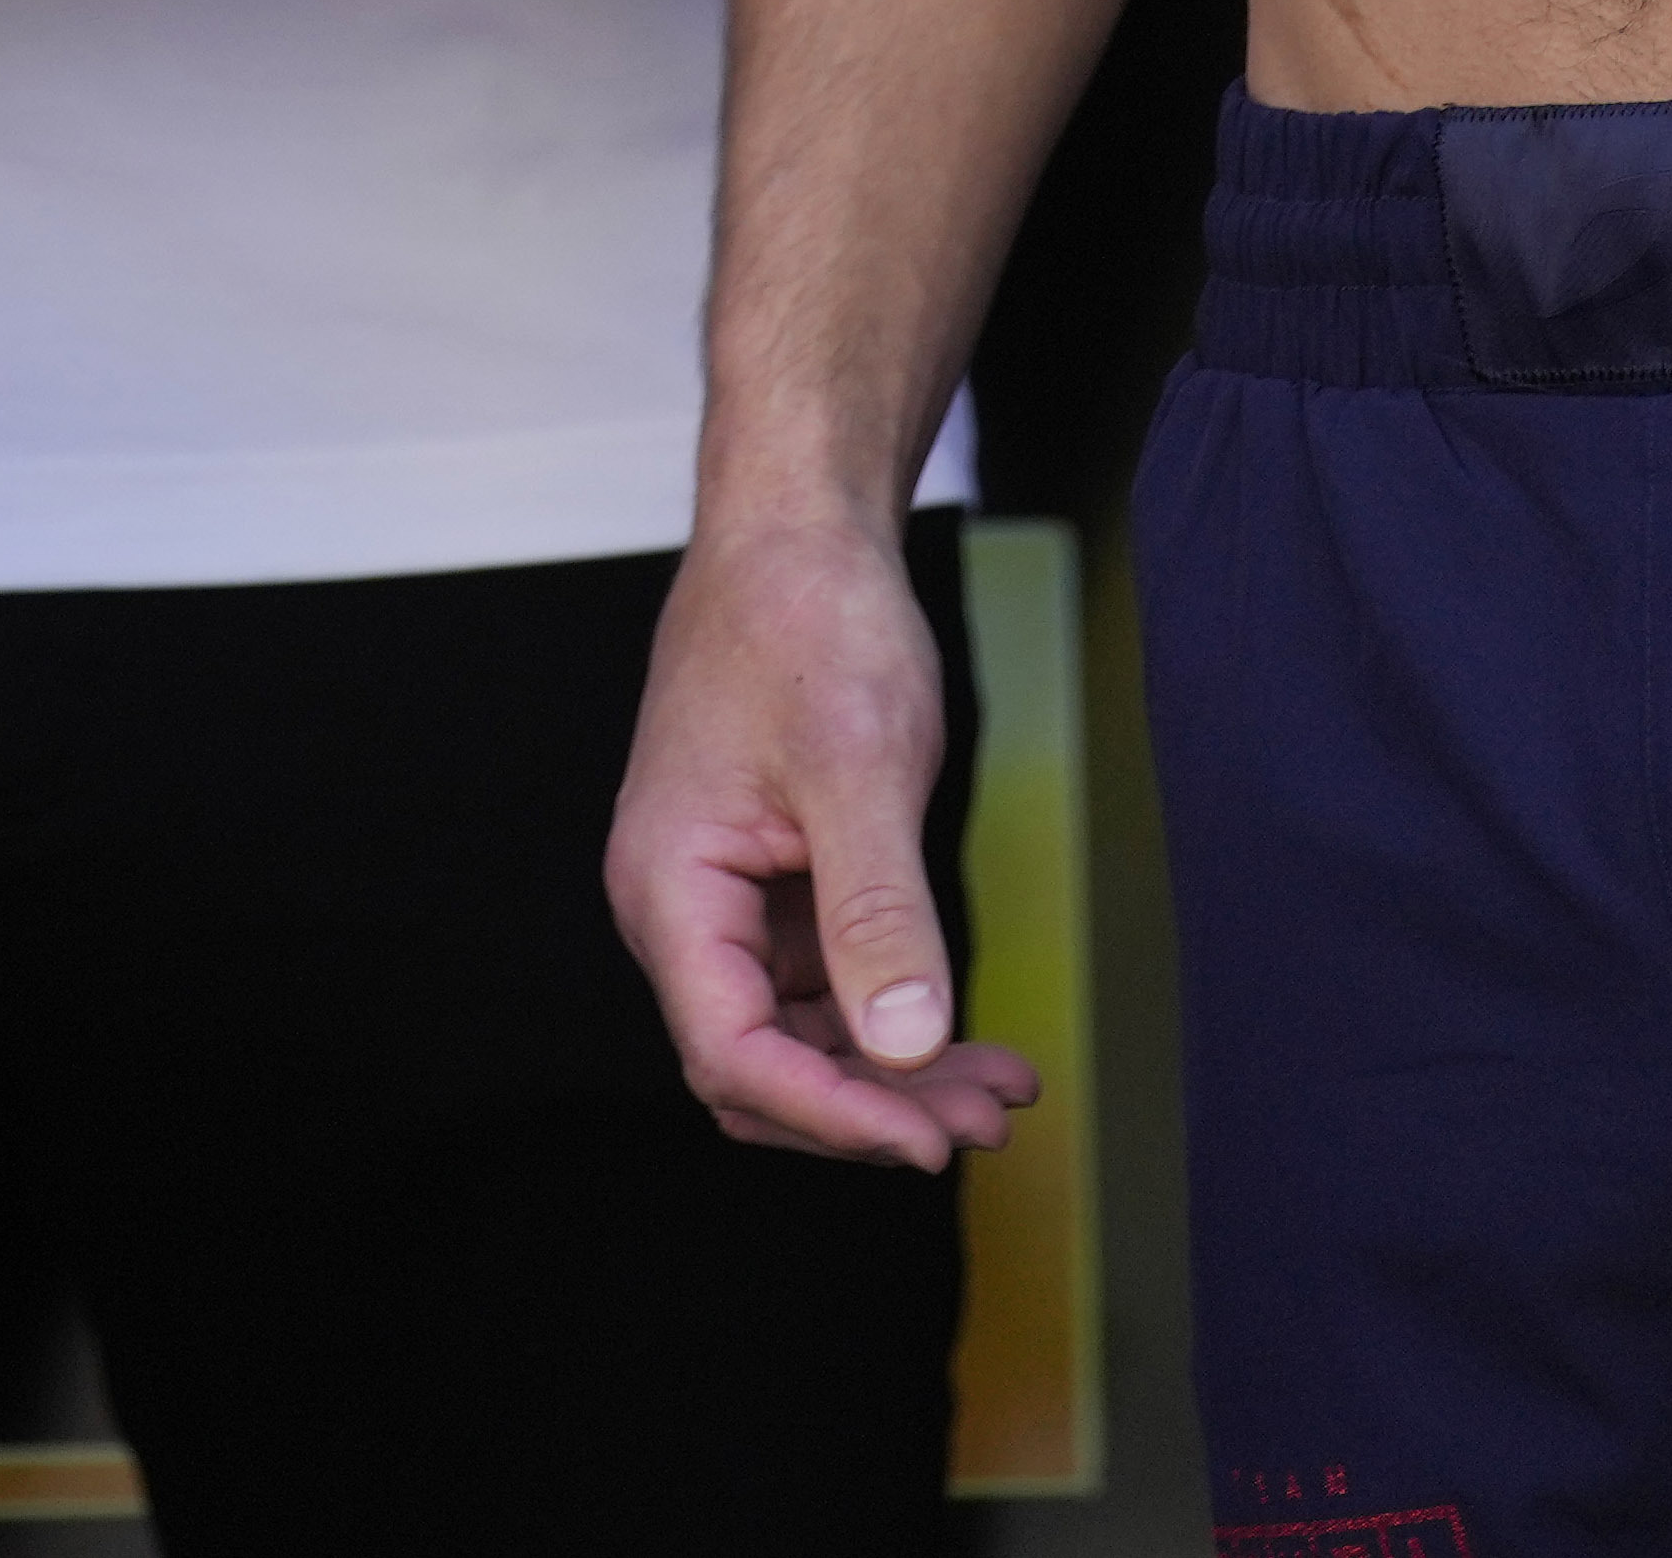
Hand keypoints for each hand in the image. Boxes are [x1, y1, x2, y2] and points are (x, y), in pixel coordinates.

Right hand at [612, 522, 1037, 1171]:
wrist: (800, 533)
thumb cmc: (807, 621)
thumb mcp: (856, 765)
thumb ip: (876, 911)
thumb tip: (906, 1042)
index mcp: (671, 889)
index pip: (731, 1052)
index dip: (829, 1113)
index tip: (927, 1138)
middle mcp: (684, 911)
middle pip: (761, 1069)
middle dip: (872, 1108)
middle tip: (988, 1122)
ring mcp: (730, 904)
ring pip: (800, 1040)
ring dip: (893, 1076)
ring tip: (1000, 1092)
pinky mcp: (775, 889)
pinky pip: (825, 991)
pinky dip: (895, 1021)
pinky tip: (969, 1036)